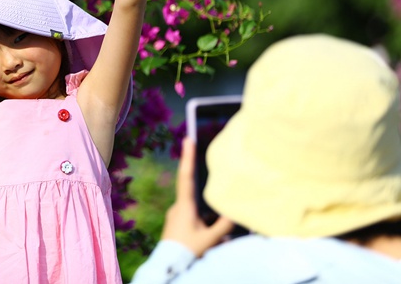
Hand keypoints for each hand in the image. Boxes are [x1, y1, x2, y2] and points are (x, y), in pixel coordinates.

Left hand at [161, 137, 234, 256]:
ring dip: (208, 221)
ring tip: (214, 239)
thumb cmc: (188, 250)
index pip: (186, 176)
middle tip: (209, 203)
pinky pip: (194, 220)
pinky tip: (211, 240)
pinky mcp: (177, 224)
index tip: (187, 138)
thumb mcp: (210, 239)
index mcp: (184, 206)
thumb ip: (224, 224)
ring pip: (197, 211)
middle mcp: (178, 207)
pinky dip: (204, 226)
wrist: (168, 266)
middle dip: (206, 196)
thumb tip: (235, 211)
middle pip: (196, 195)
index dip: (188, 156)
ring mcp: (176, 215)